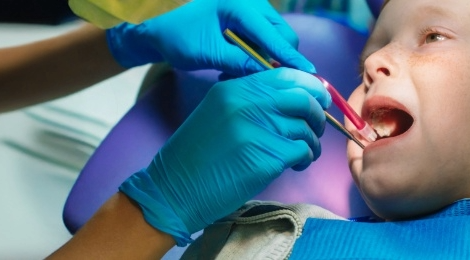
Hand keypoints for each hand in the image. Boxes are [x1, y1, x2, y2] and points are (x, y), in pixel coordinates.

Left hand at [106, 0, 314, 75]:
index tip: (310, 74)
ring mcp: (251, 11)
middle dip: (278, 60)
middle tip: (259, 81)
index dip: (292, 57)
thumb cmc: (179, 38)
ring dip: (265, 61)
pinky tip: (237, 67)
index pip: (275, 36)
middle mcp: (251, 4)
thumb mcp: (209, 53)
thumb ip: (240, 63)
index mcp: (241, 6)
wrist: (160, 29)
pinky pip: (264, 41)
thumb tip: (268, 76)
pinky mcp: (248, 21)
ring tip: (238, 74)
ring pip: (275, 41)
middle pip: (282, 36)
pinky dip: (257, 57)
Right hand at [119, 68, 329, 245]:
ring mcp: (257, 131)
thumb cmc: (197, 156)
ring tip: (303, 153)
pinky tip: (295, 165)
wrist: (173, 190)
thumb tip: (297, 98)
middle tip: (315, 129)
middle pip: (303, 99)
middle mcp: (247, 104)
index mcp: (235, 89)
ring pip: (306, 128)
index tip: (319, 100)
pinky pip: (302, 151)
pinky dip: (305, 158)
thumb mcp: (218, 113)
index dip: (310, 86)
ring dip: (312, 142)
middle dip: (318, 115)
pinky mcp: (266, 158)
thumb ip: (252, 101)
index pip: (286, 75)